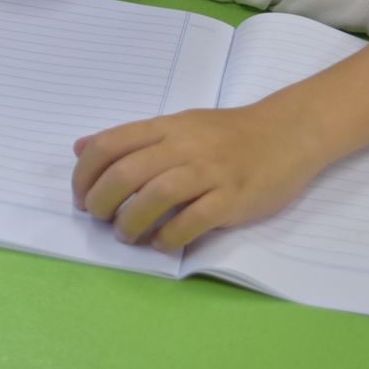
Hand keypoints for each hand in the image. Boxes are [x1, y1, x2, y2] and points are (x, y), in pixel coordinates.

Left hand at [72, 103, 321, 250]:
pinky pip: (192, 221)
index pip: (109, 145)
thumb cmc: (228, 134)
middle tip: (99, 219)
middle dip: (101, 202)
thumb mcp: (176, 125)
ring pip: (155, 196)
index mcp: (165, 127)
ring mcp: (209, 171)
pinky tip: (161, 243)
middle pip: (126, 173)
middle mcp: (183, 146)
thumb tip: (81, 147)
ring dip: (131, 222)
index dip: (84, 175)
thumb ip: (130, 138)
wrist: (287, 133)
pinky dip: (169, 237)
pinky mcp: (232, 198)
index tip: (81, 197)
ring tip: (126, 234)